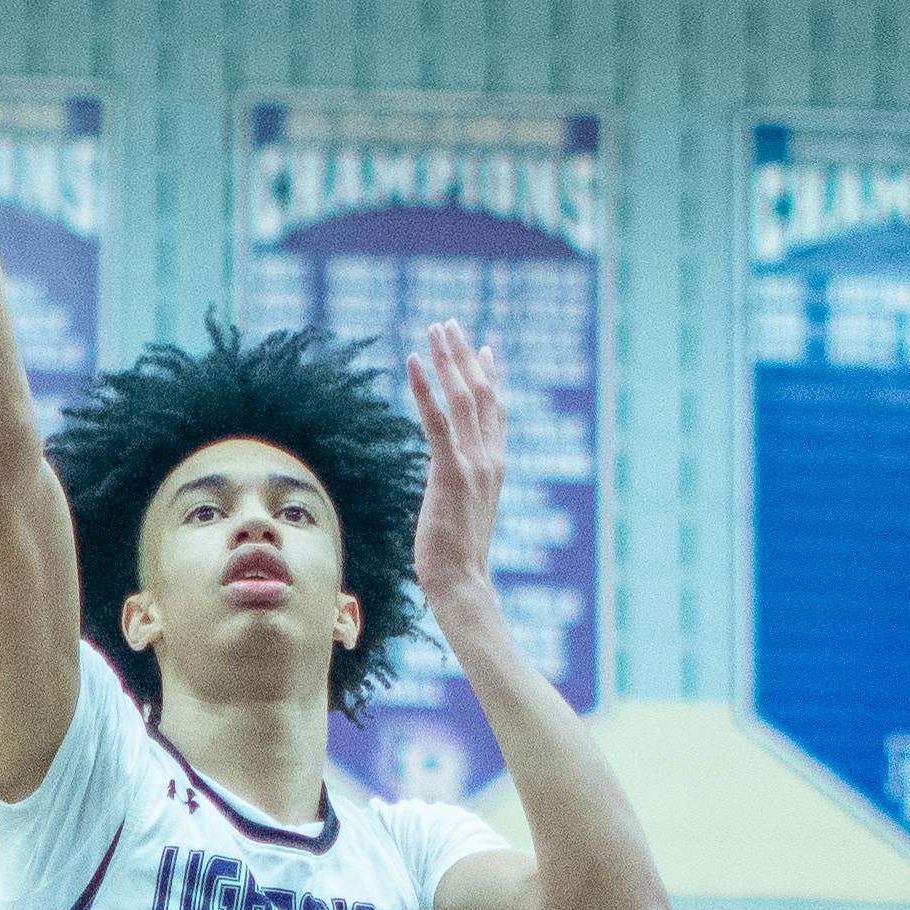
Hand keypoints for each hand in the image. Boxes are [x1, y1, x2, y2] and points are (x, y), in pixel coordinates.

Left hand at [407, 320, 507, 622]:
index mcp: (495, 466)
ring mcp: (474, 464)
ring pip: (464, 397)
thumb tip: (447, 478)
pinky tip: (414, 362)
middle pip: (481, 393)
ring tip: (436, 328)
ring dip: (449, 359)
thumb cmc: (457, 558)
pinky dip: (425, 389)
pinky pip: (437, 421)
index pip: (496, 411)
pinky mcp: (450, 472)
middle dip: (464, 356)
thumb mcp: (463, 512)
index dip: (489, 377)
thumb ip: (462, 486)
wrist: (462, 583)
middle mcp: (490, 458)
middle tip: (449, 325)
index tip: (482, 348)